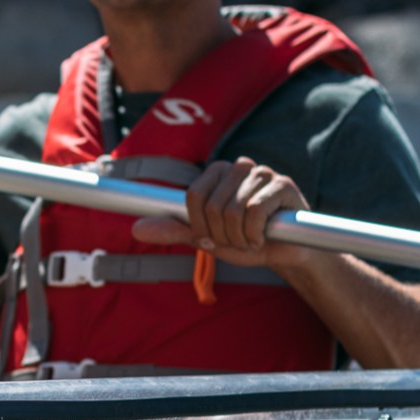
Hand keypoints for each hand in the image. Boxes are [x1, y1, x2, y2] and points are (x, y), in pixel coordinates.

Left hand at [130, 156, 311, 269]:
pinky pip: (255, 213)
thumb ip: (173, 230)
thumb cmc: (242, 240)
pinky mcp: (283, 185)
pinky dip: (254, 235)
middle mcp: (239, 167)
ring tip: (251, 239)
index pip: (192, 197)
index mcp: (216, 173)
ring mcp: (263, 173)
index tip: (213, 236)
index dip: (199, 225)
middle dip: (221, 235)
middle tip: (237, 240)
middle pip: (211, 206)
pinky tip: (264, 237)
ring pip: (233, 211)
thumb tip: (136, 229)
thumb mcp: (204, 237)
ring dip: (239, 238)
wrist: (283, 252)